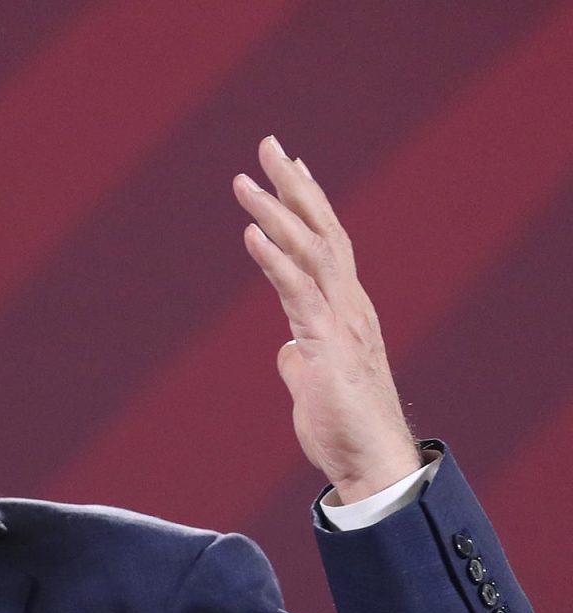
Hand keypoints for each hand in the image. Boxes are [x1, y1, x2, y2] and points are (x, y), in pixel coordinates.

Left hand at [234, 135, 419, 504]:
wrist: (369, 464)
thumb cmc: (343, 426)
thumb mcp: (313, 384)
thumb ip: (301, 358)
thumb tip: (287, 349)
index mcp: (344, 310)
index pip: (327, 243)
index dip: (308, 203)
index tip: (289, 167)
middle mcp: (349, 304)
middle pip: (322, 230)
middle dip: (294, 186)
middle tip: (268, 145)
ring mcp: (342, 321)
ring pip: (311, 252)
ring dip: (277, 213)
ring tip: (247, 181)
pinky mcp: (328, 344)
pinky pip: (299, 292)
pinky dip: (275, 259)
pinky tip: (252, 234)